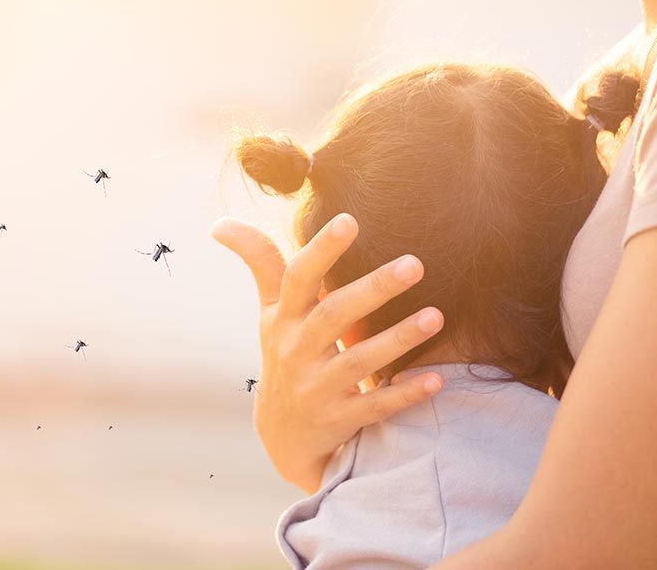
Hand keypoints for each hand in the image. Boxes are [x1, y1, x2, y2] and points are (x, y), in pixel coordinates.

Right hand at [211, 212, 445, 492]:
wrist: (282, 436)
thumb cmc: (284, 354)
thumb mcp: (269, 312)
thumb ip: (260, 264)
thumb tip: (219, 222)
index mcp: (283, 319)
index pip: (298, 278)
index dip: (321, 250)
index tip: (349, 220)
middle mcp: (296, 351)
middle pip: (334, 315)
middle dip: (374, 289)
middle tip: (415, 263)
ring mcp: (317, 389)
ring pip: (358, 362)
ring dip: (398, 339)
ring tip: (436, 316)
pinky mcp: (339, 421)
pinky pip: (374, 406)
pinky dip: (405, 394)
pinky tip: (437, 378)